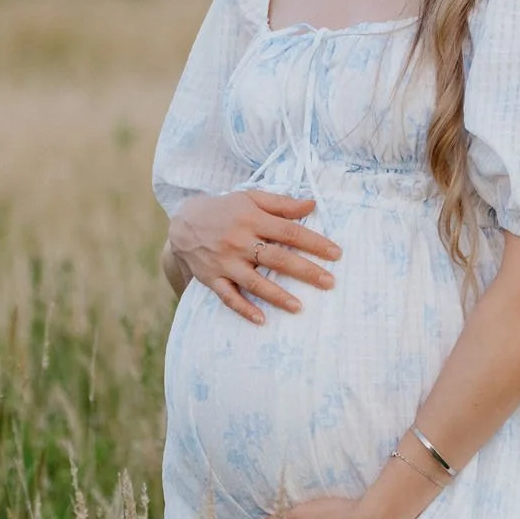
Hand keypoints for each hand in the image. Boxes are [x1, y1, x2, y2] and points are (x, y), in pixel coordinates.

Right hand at [167, 189, 341, 325]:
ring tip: (300, 308)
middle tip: (330, 282)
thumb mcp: (250, 198)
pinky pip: (229, 297)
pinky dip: (244, 309)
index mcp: (251, 219)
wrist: (183, 223)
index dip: (314, 242)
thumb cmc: (224, 209)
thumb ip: (281, 203)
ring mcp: (225, 262)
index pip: (289, 232)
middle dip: (305, 271)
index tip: (336, 253)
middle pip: (277, 258)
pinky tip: (262, 320)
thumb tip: (312, 204)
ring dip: (278, 296)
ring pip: (254, 282)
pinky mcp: (212, 279)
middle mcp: (239, 241)